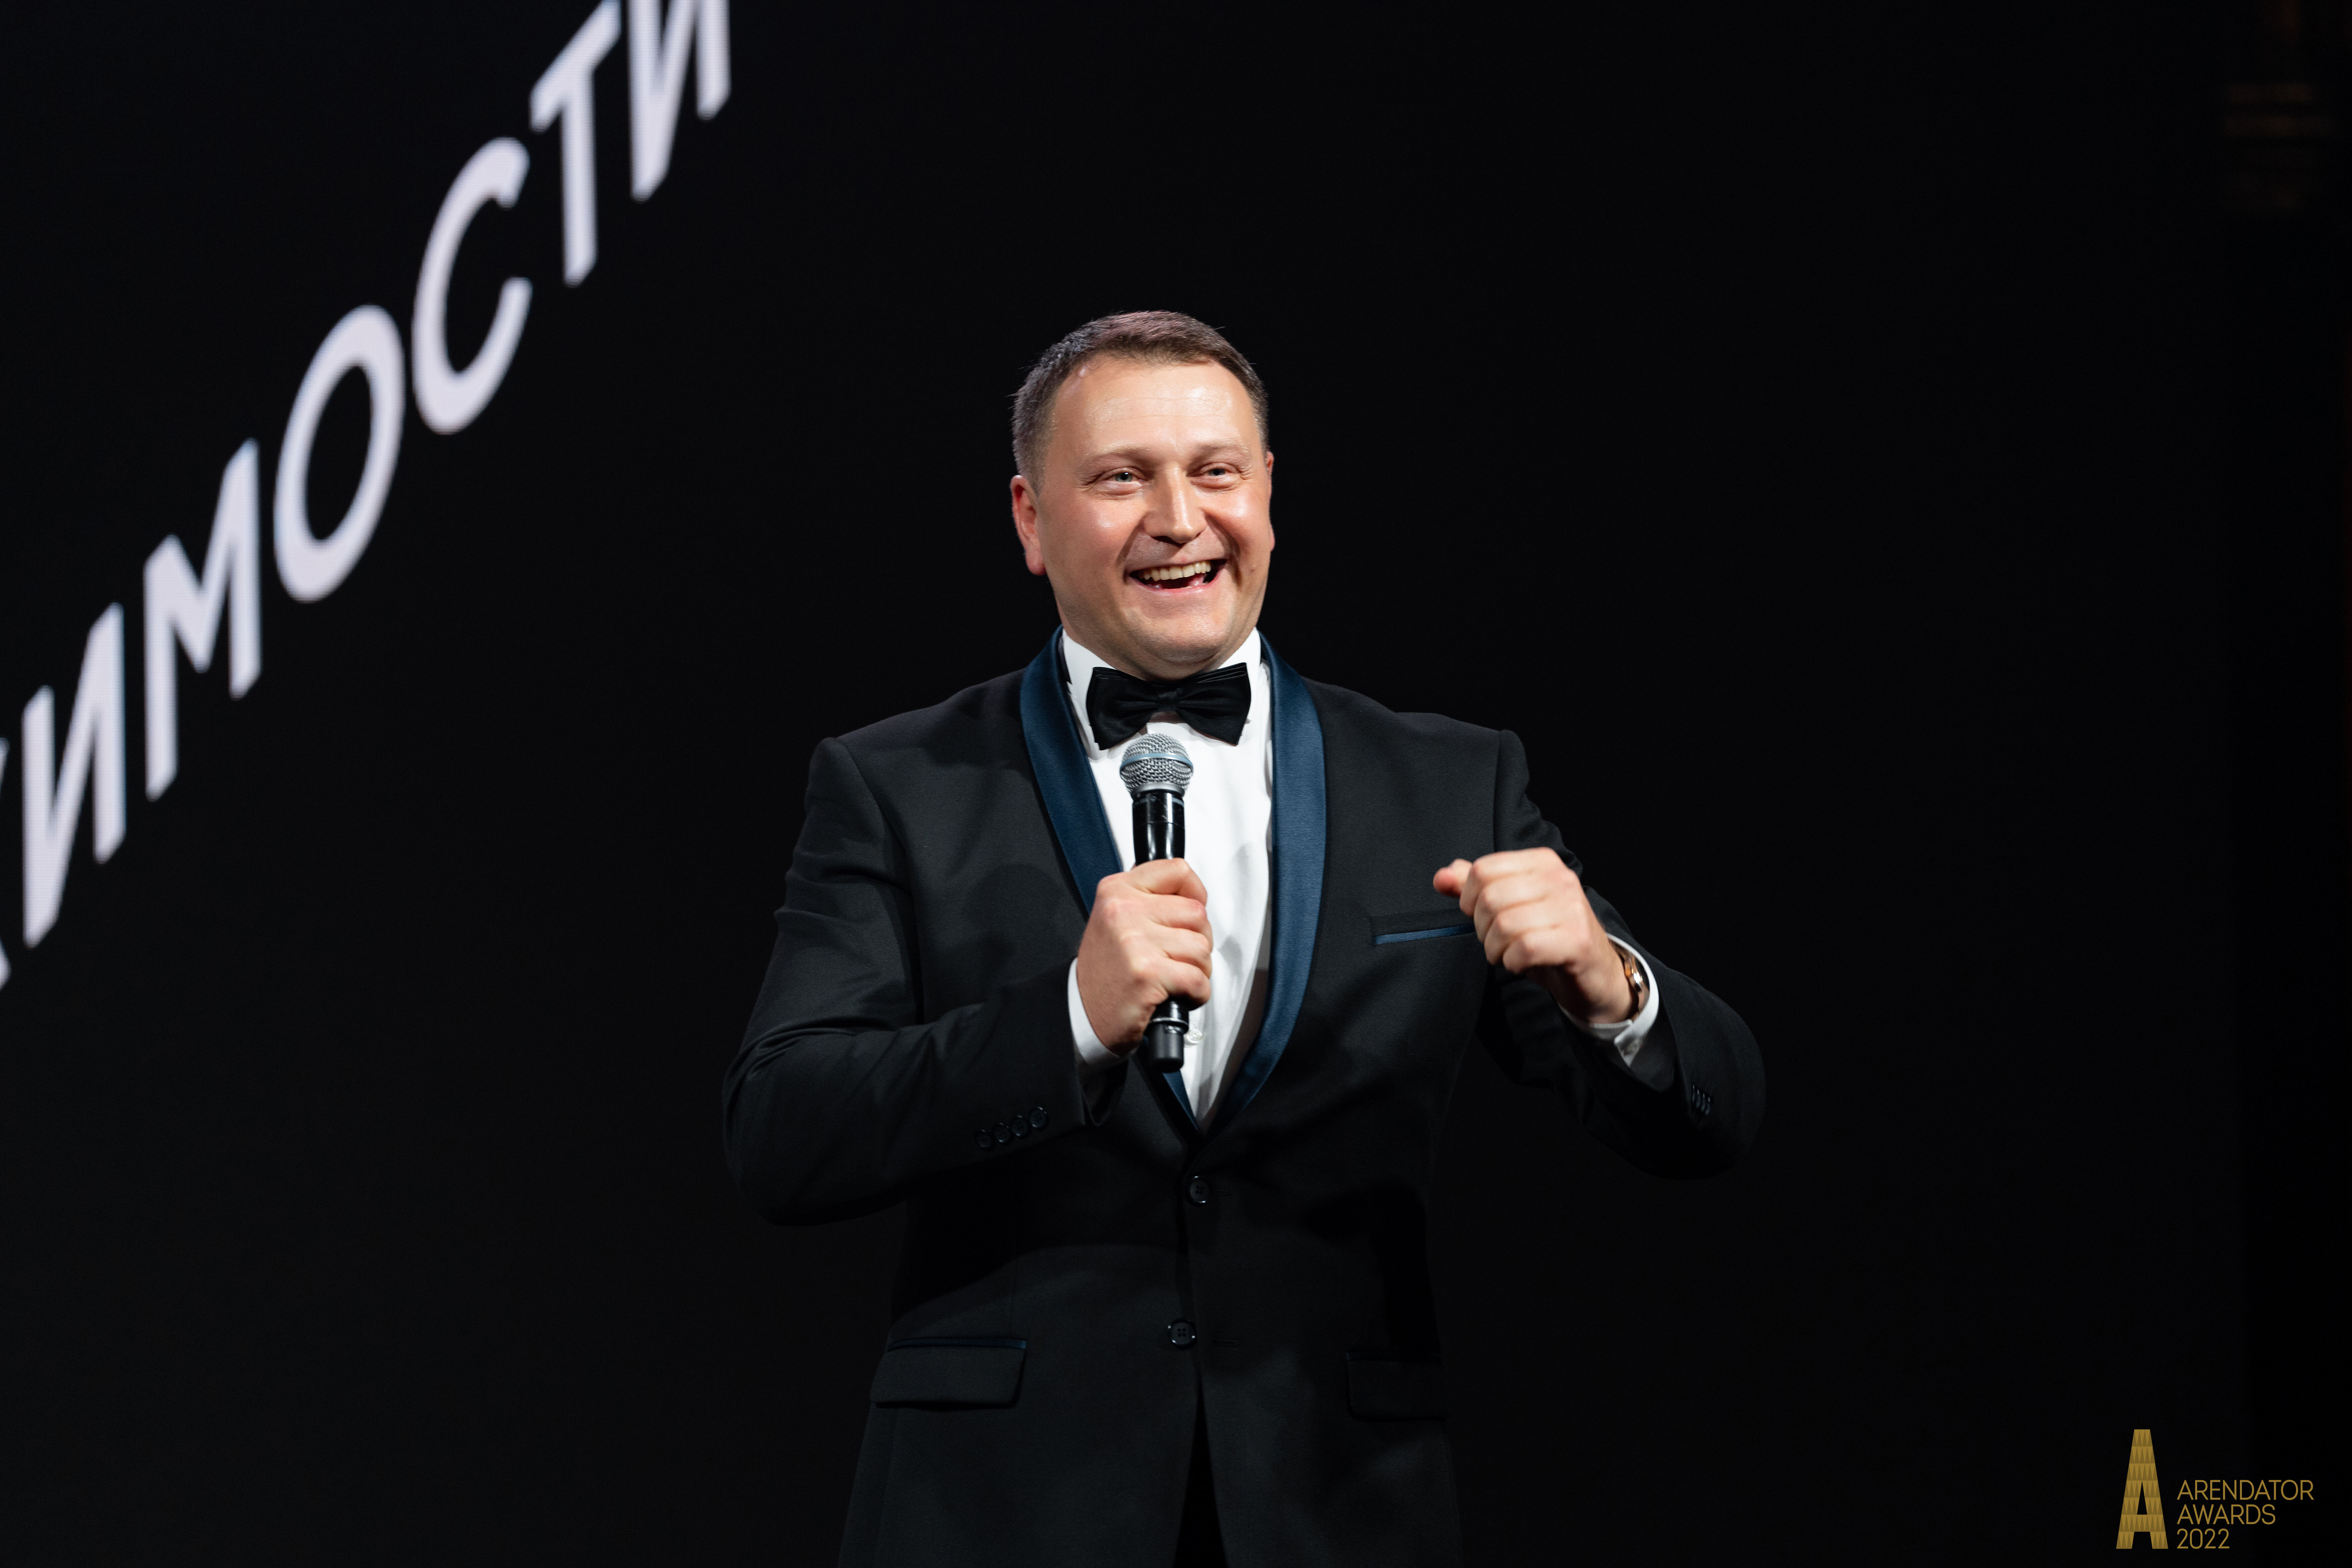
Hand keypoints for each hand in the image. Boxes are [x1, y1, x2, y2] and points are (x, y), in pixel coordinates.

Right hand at [1076, 859, 1213, 1050]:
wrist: (1081, 1012)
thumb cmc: (1106, 970)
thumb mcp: (1117, 919)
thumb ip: (1151, 900)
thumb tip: (1195, 897)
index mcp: (1117, 891)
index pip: (1178, 871)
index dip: (1194, 895)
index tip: (1186, 916)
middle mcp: (1124, 911)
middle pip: (1197, 913)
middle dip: (1198, 939)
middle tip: (1175, 956)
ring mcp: (1135, 942)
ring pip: (1201, 948)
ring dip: (1197, 970)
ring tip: (1172, 977)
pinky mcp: (1147, 974)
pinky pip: (1198, 980)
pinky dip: (1196, 994)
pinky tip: (1175, 995)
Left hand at [1433, 848, 1632, 1024]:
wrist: (1595, 973)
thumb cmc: (1549, 937)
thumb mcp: (1511, 906)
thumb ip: (1475, 888)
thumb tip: (1441, 877)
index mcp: (1542, 862)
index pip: (1483, 870)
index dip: (1470, 900)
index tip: (1482, 916)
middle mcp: (1560, 878)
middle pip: (1490, 898)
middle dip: (1483, 929)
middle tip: (1498, 941)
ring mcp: (1572, 908)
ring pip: (1504, 925)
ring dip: (1497, 949)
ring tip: (1510, 953)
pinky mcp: (1577, 941)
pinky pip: (1524, 949)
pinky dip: (1513, 962)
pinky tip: (1523, 963)